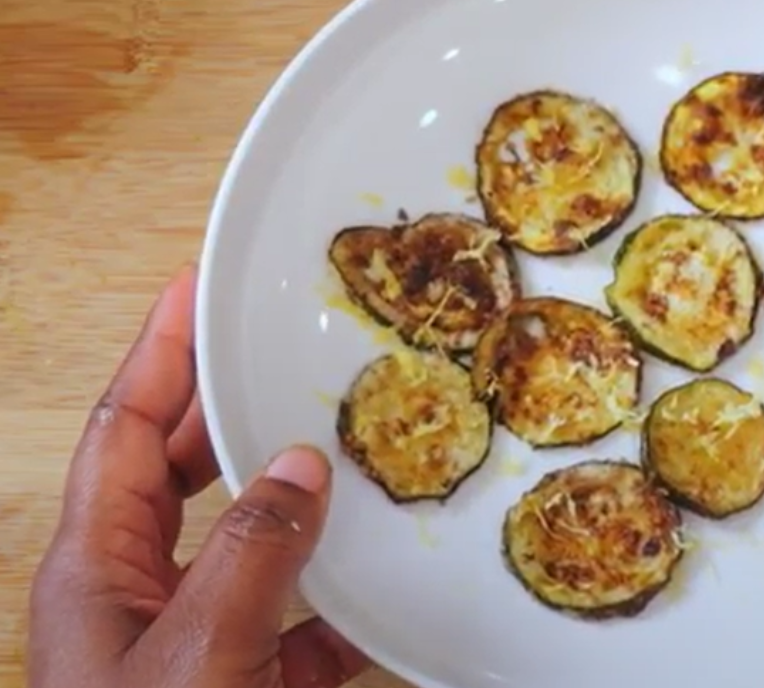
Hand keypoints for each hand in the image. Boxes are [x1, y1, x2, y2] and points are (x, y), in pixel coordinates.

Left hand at [27, 266, 369, 687]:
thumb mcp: (199, 651)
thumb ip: (252, 555)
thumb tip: (302, 466)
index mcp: (98, 569)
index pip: (124, 429)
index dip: (158, 353)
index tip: (192, 288)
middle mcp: (135, 595)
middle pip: (177, 473)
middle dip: (224, 411)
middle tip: (273, 356)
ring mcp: (186, 642)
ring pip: (241, 545)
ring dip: (293, 507)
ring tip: (342, 456)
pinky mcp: (237, 683)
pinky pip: (291, 624)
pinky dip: (336, 607)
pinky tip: (379, 599)